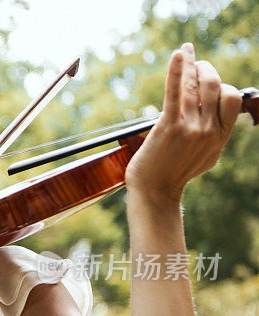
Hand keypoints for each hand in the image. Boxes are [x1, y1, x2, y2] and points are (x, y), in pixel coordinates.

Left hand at [124, 42, 242, 205]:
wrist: (154, 191)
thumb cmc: (174, 172)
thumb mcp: (205, 156)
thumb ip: (213, 136)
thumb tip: (215, 119)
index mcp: (221, 136)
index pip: (232, 98)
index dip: (221, 85)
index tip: (207, 80)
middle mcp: (209, 131)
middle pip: (217, 87)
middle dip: (207, 69)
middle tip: (197, 64)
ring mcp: (190, 128)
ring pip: (197, 85)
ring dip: (192, 64)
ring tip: (186, 53)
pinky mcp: (168, 126)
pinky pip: (176, 91)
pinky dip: (178, 70)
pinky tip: (179, 54)